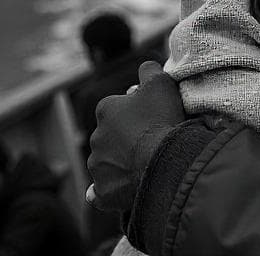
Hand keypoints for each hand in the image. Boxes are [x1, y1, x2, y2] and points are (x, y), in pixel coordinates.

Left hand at [86, 61, 184, 211]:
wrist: (164, 161)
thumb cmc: (161, 121)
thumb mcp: (160, 84)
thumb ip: (150, 70)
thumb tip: (146, 67)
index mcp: (106, 109)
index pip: (117, 108)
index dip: (136, 113)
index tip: (153, 120)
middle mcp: (95, 136)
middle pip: (112, 136)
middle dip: (126, 139)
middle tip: (151, 144)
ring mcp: (97, 166)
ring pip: (107, 163)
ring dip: (120, 164)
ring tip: (145, 167)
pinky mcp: (102, 191)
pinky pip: (100, 192)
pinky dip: (108, 191)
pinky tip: (119, 190)